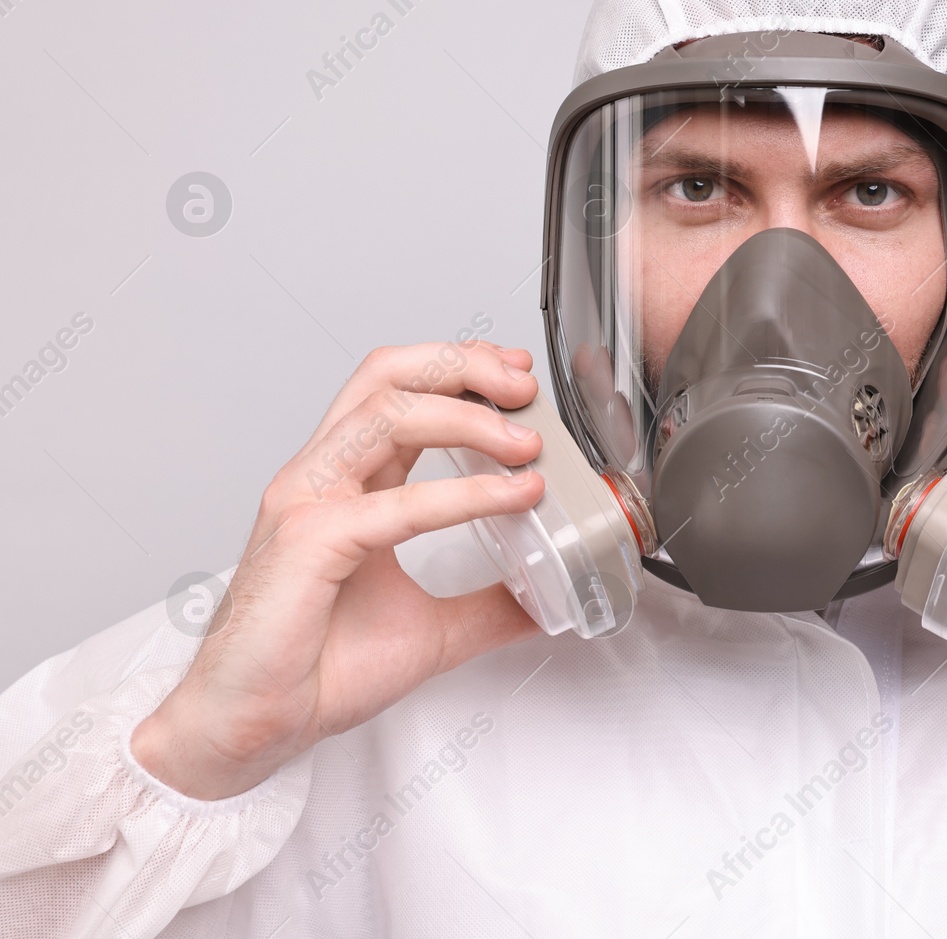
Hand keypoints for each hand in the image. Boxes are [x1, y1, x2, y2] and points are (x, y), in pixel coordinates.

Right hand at [131, 341, 546, 799]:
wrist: (254, 726)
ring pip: (387, 413)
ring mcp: (308, 501)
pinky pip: (397, 501)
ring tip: (526, 445)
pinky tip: (513, 497)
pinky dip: (466, 493)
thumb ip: (489, 606)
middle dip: (463, 365)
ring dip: (469, 417)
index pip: (398, 391)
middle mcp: (321, 477)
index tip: (516, 377)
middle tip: (525, 387)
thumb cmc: (315, 670)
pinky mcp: (310, 542)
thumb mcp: (432, 628)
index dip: (458, 369)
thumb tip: (547, 601)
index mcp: (343, 483)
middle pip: (386, 375)